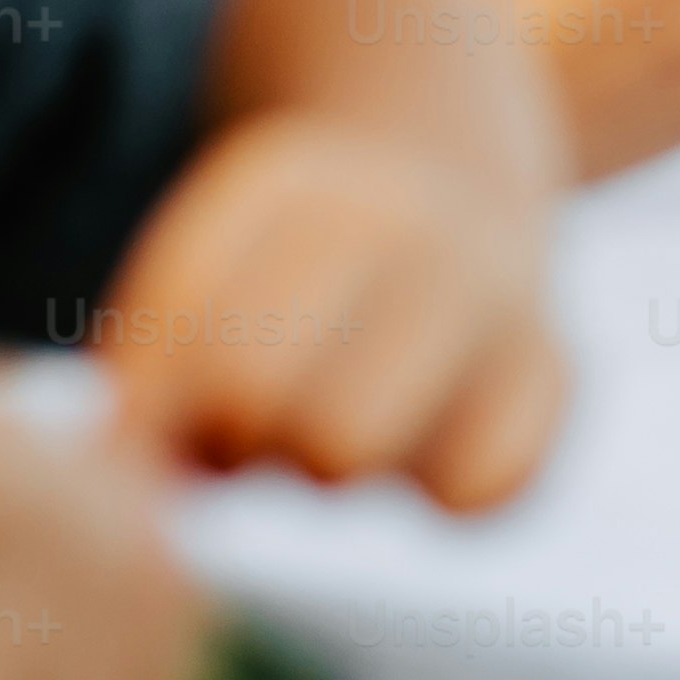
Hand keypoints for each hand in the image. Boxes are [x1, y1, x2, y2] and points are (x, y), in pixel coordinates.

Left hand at [95, 119, 567, 512]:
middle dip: (237, 435)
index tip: (188, 390)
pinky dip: (443, 492)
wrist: (460, 197)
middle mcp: (404, 219)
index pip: (179, 335)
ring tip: (339, 422)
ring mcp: (495, 287)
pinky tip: (433, 440)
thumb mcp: (200, 286)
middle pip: (249, 397)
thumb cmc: (289, 282)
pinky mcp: (558, 368)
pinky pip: (478, 491)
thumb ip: (144, 377)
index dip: (161, 399)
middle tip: (263, 417)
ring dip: (326, 470)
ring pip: (347, 452)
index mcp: (295, 186)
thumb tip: (122, 483)